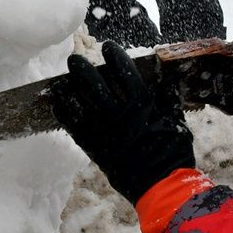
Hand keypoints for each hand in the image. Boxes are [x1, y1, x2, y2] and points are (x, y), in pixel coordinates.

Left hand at [48, 41, 194, 203]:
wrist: (161, 186)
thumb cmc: (173, 152)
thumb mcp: (176, 120)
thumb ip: (165, 99)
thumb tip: (161, 80)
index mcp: (143, 104)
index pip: (124, 71)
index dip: (114, 56)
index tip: (108, 46)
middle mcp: (119, 113)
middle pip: (94, 83)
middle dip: (82, 68)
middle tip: (74, 59)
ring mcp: (104, 131)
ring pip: (79, 103)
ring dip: (67, 88)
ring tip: (59, 80)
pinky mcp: (94, 147)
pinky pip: (72, 126)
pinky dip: (63, 112)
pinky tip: (56, 103)